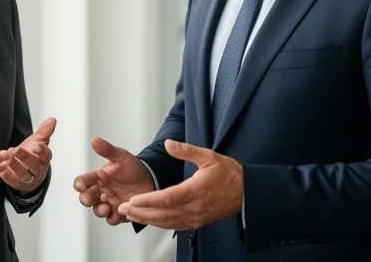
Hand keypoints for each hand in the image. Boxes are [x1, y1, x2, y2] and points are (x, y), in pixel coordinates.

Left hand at [0, 118, 56, 192]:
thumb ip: (44, 131)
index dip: (42, 151)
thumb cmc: (32, 153)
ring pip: (24, 174)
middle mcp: (38, 170)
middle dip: (25, 158)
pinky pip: (13, 181)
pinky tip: (2, 168)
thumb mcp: (38, 140)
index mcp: (44, 158)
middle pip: (34, 166)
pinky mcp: (18, 183)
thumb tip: (52, 119)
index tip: (36, 146)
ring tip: (9, 156)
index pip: (46, 155)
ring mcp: (29, 178)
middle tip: (17, 150)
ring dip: (16, 166)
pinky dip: (7, 175)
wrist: (25, 168)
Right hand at [73, 137, 156, 225]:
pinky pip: (112, 219)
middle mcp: (101, 191)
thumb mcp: (122, 157)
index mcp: (99, 177)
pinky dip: (113, 217)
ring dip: (99, 210)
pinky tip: (118, 213)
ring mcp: (109, 203)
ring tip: (106, 207)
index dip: (80, 184)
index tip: (81, 186)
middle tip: (89, 199)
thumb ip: (108, 150)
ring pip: (98, 210)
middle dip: (86, 199)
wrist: (151, 179)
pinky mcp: (119, 212)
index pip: (83, 181)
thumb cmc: (133, 167)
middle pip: (87, 198)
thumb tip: (94, 140)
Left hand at [116, 139, 242, 229]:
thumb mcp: (208, 156)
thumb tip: (168, 144)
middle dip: (141, 213)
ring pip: (167, 222)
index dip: (148, 201)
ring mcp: (196, 217)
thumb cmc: (229, 174)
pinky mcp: (197, 222)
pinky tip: (150, 220)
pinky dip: (160, 224)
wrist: (247, 193)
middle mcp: (195, 207)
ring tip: (130, 215)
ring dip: (147, 220)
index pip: (167, 198)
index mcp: (196, 190)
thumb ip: (186, 151)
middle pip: (163, 214)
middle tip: (123, 209)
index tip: (132, 201)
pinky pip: (175, 226)